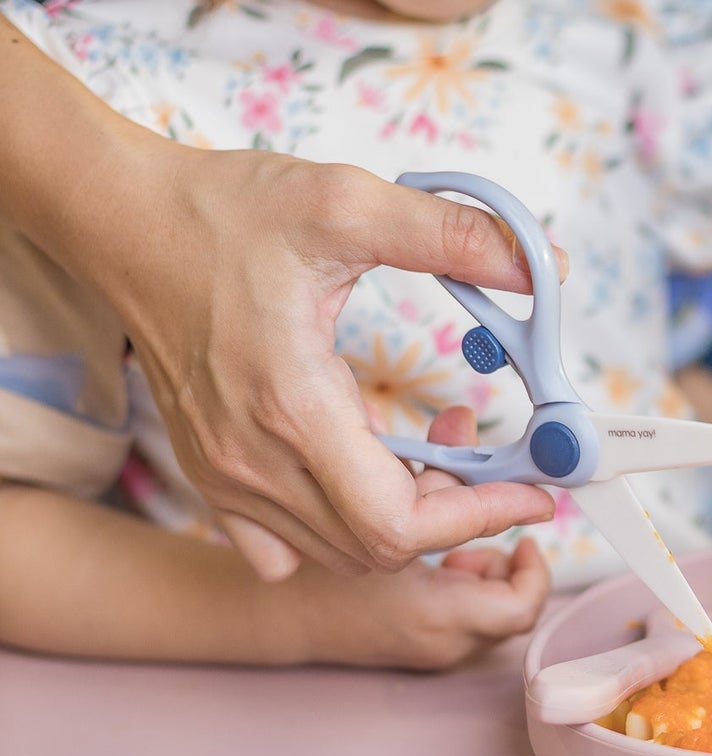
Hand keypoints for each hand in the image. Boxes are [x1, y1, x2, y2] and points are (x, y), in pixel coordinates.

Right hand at [102, 148, 562, 578]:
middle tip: (486, 451)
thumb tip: (545, 267)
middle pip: (378, 549)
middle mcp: (252, 460)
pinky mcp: (210, 472)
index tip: (533, 489)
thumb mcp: (349, 203)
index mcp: (292, 406)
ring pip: (338, 552)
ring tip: (434, 450)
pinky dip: (337, 531)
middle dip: (454, 513)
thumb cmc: (223, 212)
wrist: (123, 220)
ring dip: (401, 519)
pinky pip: (283, 547)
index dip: (479, 514)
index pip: (399, 523)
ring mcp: (224, 475)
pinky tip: (362, 474)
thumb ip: (454, 235)